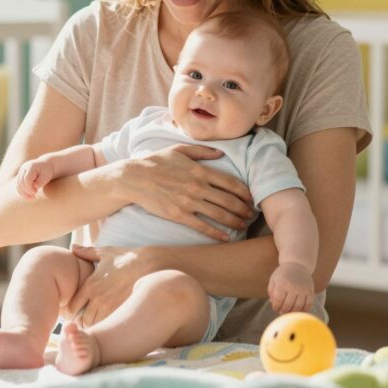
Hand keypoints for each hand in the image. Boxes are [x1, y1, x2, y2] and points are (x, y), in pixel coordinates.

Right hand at [16, 158, 53, 198]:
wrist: (46, 165)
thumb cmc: (47, 171)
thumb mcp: (46, 176)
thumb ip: (40, 182)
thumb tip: (34, 187)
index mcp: (31, 166)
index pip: (26, 179)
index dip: (30, 187)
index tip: (36, 192)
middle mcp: (24, 168)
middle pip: (20, 182)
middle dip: (26, 191)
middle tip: (34, 197)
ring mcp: (21, 171)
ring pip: (17, 184)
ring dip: (23, 193)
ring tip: (31, 198)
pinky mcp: (20, 176)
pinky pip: (18, 185)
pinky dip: (22, 192)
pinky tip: (28, 196)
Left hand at [66, 244, 150, 325]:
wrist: (152, 263)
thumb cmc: (128, 257)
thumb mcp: (106, 253)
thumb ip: (87, 252)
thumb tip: (73, 247)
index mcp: (91, 284)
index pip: (72, 307)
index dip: (73, 312)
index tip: (78, 313)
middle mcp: (98, 297)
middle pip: (83, 320)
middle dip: (84, 322)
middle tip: (90, 321)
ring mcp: (111, 306)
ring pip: (96, 325)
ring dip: (97, 326)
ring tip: (102, 323)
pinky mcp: (123, 311)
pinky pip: (111, 326)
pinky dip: (110, 326)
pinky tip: (114, 322)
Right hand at [122, 144, 255, 241]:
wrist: (134, 178)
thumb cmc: (156, 162)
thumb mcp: (179, 150)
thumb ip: (202, 151)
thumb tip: (221, 153)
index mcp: (200, 170)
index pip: (230, 182)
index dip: (245, 192)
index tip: (252, 198)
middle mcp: (198, 186)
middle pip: (229, 200)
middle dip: (244, 209)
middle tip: (252, 215)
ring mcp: (189, 201)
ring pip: (219, 214)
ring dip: (235, 221)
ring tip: (243, 225)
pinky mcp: (179, 215)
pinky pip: (202, 226)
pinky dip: (217, 233)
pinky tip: (226, 238)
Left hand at [268, 262, 314, 313]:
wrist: (297, 264)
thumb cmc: (283, 274)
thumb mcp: (273, 279)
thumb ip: (271, 292)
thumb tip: (273, 304)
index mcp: (282, 283)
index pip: (278, 301)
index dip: (275, 307)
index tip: (275, 307)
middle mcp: (293, 286)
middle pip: (288, 306)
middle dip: (283, 311)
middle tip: (281, 310)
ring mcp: (303, 289)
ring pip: (298, 307)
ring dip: (292, 312)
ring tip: (289, 311)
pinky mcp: (310, 291)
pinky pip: (308, 305)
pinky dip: (304, 310)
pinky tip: (299, 309)